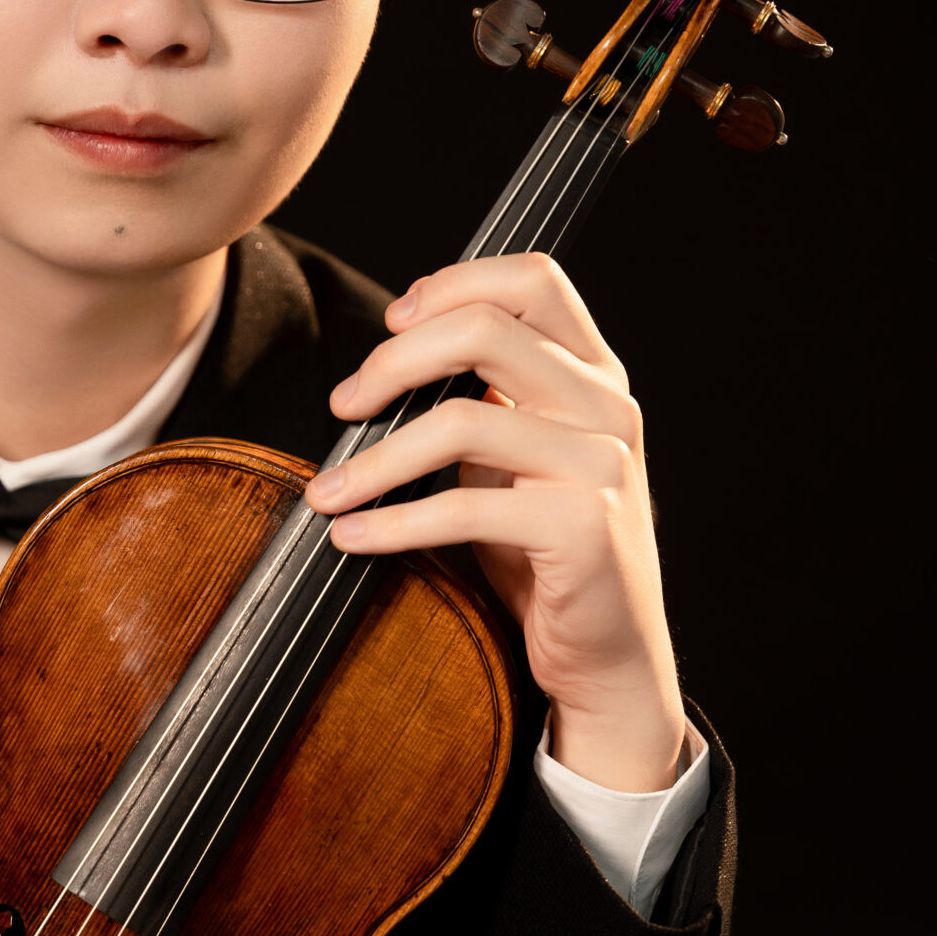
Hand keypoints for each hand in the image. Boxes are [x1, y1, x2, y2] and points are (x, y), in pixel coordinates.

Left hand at [305, 252, 686, 792]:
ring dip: (375, 458)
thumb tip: (385, 364)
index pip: (532, 279)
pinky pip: (463, 506)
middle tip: (344, 405)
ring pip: (461, 420)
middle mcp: (607, 406)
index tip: (391, 325)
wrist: (609, 656)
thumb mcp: (516, 461)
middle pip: (485, 329)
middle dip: (394, 363)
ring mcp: (601, 463)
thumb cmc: (548, 556)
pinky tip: (352, 535)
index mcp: (593, 375)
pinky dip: (391, 521)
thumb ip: (482, 403)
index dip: (451, 285)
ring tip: (327, 489)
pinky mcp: (582, 526)